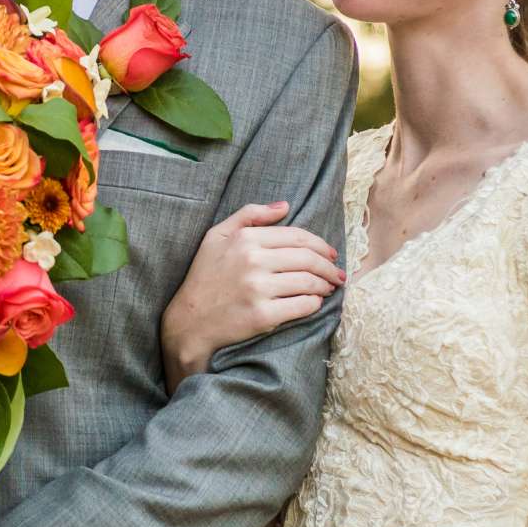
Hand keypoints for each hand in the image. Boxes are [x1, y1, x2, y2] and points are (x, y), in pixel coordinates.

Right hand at [160, 201, 342, 388]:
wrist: (189, 321)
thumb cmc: (205, 277)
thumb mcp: (217, 236)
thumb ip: (249, 214)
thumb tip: (284, 206)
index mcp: (245, 239)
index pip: (297, 236)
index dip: (320, 245)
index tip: (330, 253)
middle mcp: (253, 262)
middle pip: (308, 259)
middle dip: (330, 266)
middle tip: (338, 274)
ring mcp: (258, 290)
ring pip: (309, 282)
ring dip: (326, 285)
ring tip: (329, 288)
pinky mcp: (263, 316)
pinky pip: (302, 306)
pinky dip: (315, 304)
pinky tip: (316, 303)